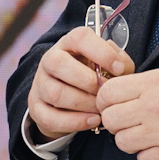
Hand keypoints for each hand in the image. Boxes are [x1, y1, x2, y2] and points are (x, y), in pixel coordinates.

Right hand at [28, 26, 133, 140]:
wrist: (69, 101)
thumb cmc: (93, 76)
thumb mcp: (108, 65)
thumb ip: (120, 62)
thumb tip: (121, 69)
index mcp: (70, 43)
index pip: (80, 37)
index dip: (101, 52)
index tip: (119, 69)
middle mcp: (50, 60)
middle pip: (59, 64)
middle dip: (89, 82)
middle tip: (106, 94)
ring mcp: (41, 84)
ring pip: (56, 93)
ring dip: (84, 104)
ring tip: (101, 109)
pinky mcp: (37, 107)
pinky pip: (51, 117)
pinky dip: (75, 122)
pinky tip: (93, 121)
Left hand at [96, 64, 158, 159]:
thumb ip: (147, 82)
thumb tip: (125, 89)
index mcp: (153, 84)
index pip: (108, 93)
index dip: (105, 99)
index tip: (111, 103)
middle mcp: (153, 108)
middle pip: (111, 120)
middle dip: (115, 121)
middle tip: (127, 120)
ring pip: (122, 142)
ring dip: (130, 140)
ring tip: (143, 135)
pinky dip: (148, 156)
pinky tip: (158, 147)